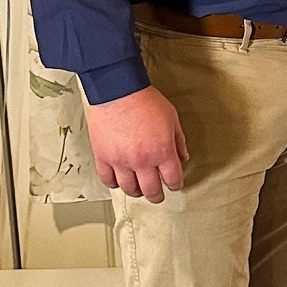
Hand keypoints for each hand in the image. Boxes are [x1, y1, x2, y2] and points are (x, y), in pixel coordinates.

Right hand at [85, 86, 188, 202]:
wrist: (118, 90)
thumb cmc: (145, 101)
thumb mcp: (172, 118)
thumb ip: (178, 140)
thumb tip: (183, 157)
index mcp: (162, 152)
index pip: (172, 180)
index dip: (175, 185)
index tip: (174, 184)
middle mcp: (142, 161)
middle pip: (151, 191)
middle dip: (157, 196)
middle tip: (157, 195)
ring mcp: (121, 161)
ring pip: (129, 189)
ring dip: (136, 191)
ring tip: (138, 188)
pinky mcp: (103, 157)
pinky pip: (107, 180)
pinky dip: (114, 183)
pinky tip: (119, 180)